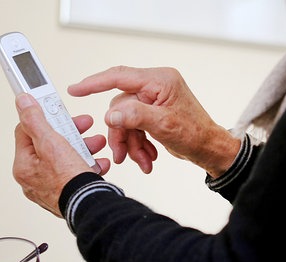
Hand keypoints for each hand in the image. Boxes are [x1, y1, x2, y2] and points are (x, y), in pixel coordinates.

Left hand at [13, 94, 109, 216]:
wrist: (89, 207)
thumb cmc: (69, 181)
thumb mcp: (51, 142)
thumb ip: (35, 120)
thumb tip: (22, 103)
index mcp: (24, 166)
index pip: (26, 132)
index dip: (43, 117)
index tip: (54, 109)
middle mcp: (34, 178)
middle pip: (49, 144)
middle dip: (71, 132)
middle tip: (83, 125)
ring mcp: (50, 187)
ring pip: (66, 158)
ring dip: (84, 147)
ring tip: (97, 144)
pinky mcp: (66, 193)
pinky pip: (76, 173)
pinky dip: (88, 166)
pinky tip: (99, 163)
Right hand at [68, 66, 240, 176]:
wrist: (210, 149)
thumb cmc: (195, 134)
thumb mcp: (163, 125)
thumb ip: (135, 116)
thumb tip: (111, 114)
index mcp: (159, 81)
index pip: (119, 77)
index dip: (94, 83)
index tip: (75, 90)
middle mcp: (155, 87)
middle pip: (121, 107)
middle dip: (122, 134)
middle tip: (122, 155)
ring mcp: (153, 100)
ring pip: (126, 120)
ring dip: (130, 143)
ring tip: (141, 161)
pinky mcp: (153, 113)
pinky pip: (134, 127)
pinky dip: (138, 144)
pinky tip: (147, 157)